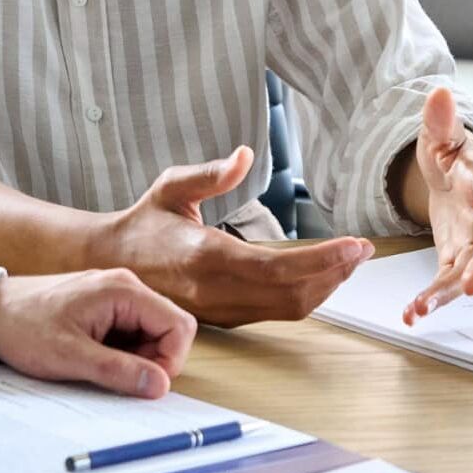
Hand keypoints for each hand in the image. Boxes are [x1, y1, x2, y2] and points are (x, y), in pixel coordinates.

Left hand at [0, 269, 196, 397]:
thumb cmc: (25, 326)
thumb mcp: (71, 357)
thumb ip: (119, 371)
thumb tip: (160, 385)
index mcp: (123, 290)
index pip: (179, 325)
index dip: (171, 360)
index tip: (147, 384)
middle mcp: (125, 286)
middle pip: (167, 329)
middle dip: (152, 361)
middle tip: (118, 378)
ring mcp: (114, 295)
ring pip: (150, 333)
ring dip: (135, 358)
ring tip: (98, 366)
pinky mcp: (104, 306)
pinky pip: (130, 332)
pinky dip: (121, 352)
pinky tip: (93, 358)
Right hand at [101, 146, 372, 326]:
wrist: (111, 264)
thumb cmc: (144, 222)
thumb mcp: (171, 186)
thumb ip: (209, 173)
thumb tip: (244, 156)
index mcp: (206, 256)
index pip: (278, 267)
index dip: (323, 260)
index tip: (355, 245)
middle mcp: (217, 290)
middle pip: (292, 294)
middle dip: (335, 273)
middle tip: (362, 250)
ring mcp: (221, 309)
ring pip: (288, 308)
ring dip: (325, 286)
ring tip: (348, 260)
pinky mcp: (224, 316)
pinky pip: (275, 311)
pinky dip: (305, 294)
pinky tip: (319, 273)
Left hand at [402, 87, 472, 325]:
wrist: (455, 174)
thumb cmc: (455, 153)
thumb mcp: (442, 134)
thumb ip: (440, 120)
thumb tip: (439, 93)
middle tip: (472, 286)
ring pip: (469, 269)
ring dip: (448, 292)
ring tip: (422, 308)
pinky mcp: (456, 256)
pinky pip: (448, 280)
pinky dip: (432, 297)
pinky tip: (412, 313)